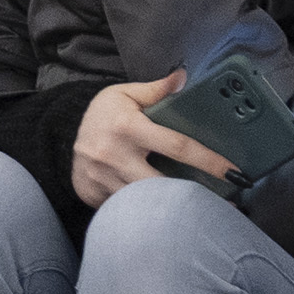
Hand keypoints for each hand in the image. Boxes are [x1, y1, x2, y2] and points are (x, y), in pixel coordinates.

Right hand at [69, 77, 231, 207]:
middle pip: (163, 185)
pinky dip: (144, 213)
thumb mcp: (125, 94)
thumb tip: (184, 77)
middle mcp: (115, 156)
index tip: (232, 171)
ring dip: (171, 209)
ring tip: (195, 213)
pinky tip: (160, 215)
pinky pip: (127, 210)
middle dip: (192, 197)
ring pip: (146, 203)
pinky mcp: (97, 196)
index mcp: (128, 128)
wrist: (61, 134)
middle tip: (220, 204)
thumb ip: (157, 89)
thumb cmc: (102, 114)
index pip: (177, 146)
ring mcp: (104, 180)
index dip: (208, 160)